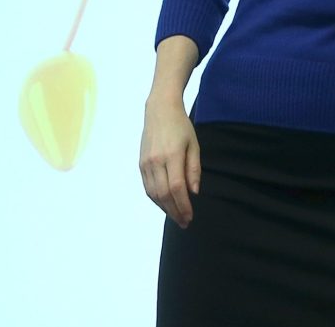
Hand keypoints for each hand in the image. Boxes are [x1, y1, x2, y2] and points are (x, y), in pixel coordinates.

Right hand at [139, 96, 200, 227]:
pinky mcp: (140, 164)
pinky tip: (165, 204)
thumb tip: (194, 192)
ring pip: (153, 193)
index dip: (183, 205)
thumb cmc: (181, 126)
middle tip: (185, 222)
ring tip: (177, 216)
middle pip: (163, 194)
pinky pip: (147, 187)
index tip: (190, 217)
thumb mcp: (194, 145)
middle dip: (174, 211)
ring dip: (165, 208)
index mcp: (171, 155)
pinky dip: (156, 199)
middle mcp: (155, 162)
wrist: (159, 111)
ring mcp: (145, 164)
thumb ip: (194, 169)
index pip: (176, 188)